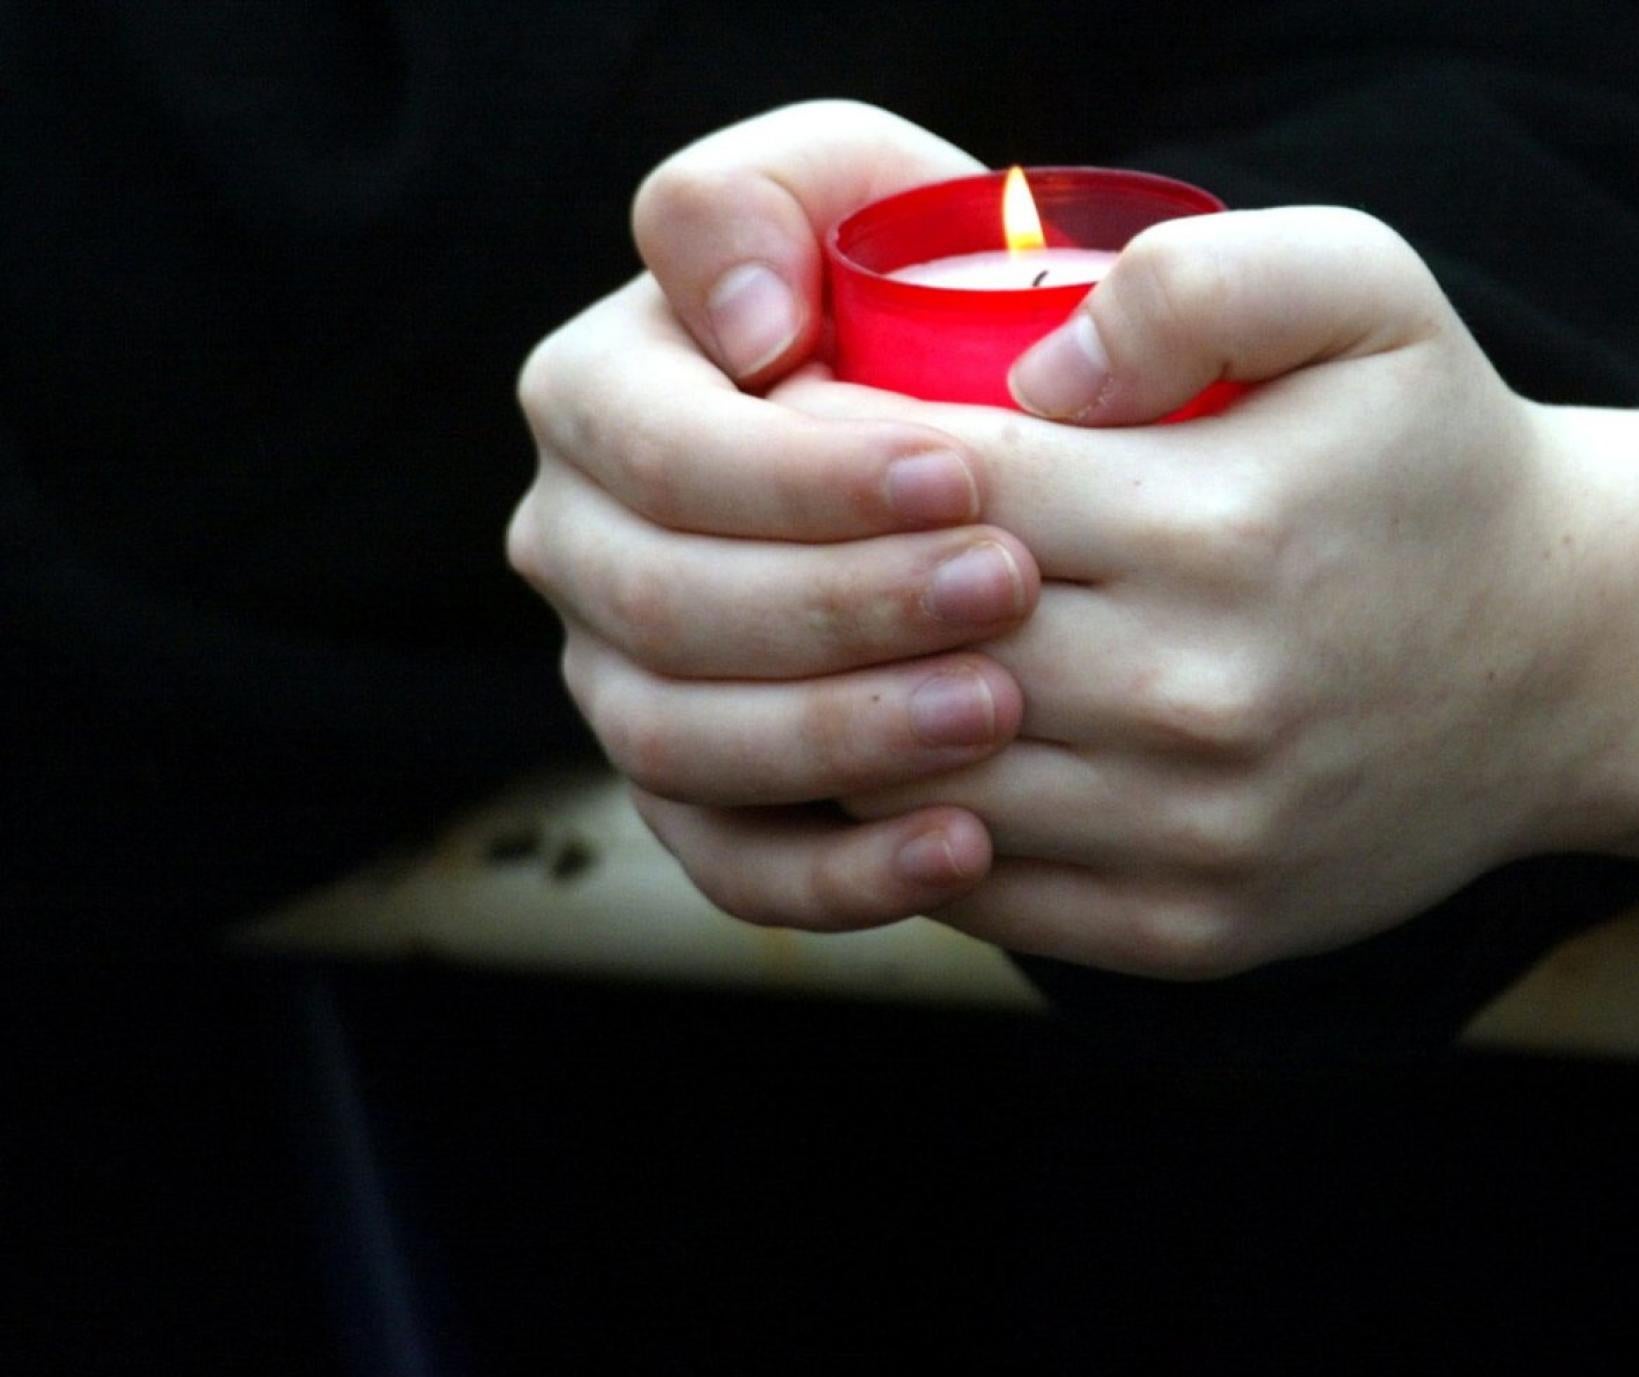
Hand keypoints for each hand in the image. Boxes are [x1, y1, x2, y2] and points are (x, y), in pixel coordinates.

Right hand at [509, 103, 1049, 925]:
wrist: (979, 436)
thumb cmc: (919, 295)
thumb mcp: (851, 190)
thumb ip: (765, 197)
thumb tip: (745, 332)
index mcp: (600, 397)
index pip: (661, 454)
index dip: (799, 479)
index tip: (958, 478)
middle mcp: (584, 547)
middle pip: (662, 607)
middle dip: (838, 607)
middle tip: (1005, 591)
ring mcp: (625, 679)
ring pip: (682, 745)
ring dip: (840, 741)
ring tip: (995, 713)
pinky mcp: (696, 792)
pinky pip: (733, 862)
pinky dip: (839, 877)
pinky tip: (964, 851)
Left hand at [765, 207, 1638, 976]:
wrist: (1574, 661)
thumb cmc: (1437, 461)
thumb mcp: (1367, 296)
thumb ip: (1195, 283)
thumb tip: (1026, 368)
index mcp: (1219, 528)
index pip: (942, 486)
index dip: (837, 449)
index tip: (796, 416)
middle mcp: (1199, 697)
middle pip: (907, 644)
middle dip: (815, 583)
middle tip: (771, 534)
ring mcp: (1195, 834)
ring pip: (920, 779)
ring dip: (841, 711)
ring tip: (813, 642)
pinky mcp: (1193, 929)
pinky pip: (983, 891)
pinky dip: (908, 829)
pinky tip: (894, 754)